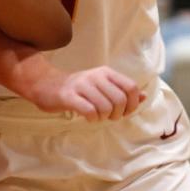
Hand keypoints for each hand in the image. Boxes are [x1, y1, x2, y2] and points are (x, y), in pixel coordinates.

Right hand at [29, 66, 144, 121]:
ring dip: (104, 117)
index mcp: (106, 72)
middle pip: (120, 99)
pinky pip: (89, 111)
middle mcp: (95, 76)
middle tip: (108, 117)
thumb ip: (122, 91)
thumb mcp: (101, 86)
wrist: (45, 85)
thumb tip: (144, 97)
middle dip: (117, 114)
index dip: (132, 103)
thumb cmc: (77, 89)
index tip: (124, 111)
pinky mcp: (69, 96)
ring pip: (106, 107)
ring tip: (97, 116)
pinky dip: (92, 118)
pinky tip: (88, 118)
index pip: (131, 87)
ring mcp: (81, 85)